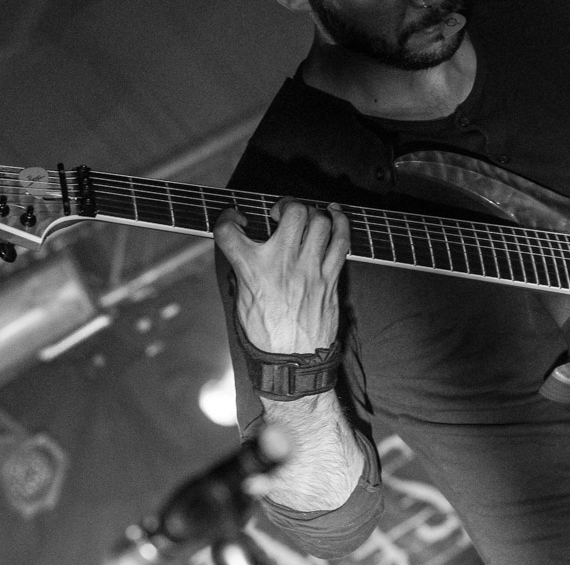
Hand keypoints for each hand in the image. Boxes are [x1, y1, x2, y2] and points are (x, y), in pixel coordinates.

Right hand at [214, 199, 349, 352]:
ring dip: (312, 213)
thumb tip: (244, 250)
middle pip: (293, 212)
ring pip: (320, 221)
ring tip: (305, 218)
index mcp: (253, 272)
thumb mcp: (242, 302)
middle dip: (286, 205)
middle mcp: (282, 266)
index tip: (236, 220)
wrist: (293, 365)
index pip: (229, 231)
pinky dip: (340, 222)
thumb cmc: (266, 337)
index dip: (228, 218)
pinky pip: (342, 240)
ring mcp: (310, 270)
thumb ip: (243, 271)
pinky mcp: (330, 278)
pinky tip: (334, 214)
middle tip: (281, 214)